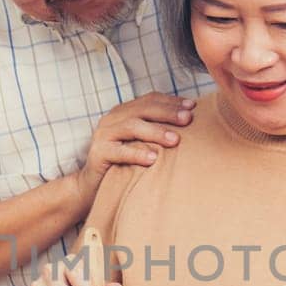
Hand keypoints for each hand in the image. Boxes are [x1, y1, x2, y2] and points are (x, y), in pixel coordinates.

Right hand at [72, 93, 195, 209]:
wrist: (93, 185)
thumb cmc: (124, 163)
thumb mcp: (141, 142)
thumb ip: (156, 131)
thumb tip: (189, 123)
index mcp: (124, 112)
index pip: (150, 100)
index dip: (171, 102)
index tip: (192, 107)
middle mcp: (113, 118)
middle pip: (143, 109)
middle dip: (168, 113)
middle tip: (188, 120)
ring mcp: (104, 134)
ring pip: (132, 126)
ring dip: (156, 132)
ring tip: (175, 140)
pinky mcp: (98, 153)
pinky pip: (119, 151)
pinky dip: (137, 154)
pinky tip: (153, 159)